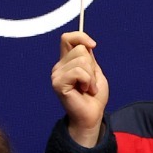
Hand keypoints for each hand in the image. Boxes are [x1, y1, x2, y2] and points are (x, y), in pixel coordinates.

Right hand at [53, 30, 107, 148]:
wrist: (92, 115)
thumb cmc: (94, 96)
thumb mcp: (95, 71)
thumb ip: (88, 57)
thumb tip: (86, 44)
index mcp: (66, 61)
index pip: (67, 38)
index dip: (81, 37)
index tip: (93, 46)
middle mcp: (59, 66)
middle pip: (80, 49)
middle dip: (91, 66)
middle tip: (90, 82)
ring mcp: (57, 75)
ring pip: (81, 60)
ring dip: (91, 77)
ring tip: (88, 88)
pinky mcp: (58, 83)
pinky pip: (79, 72)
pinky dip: (88, 82)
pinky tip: (84, 91)